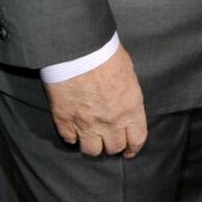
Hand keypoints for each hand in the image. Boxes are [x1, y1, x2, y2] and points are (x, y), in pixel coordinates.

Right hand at [45, 43, 146, 157]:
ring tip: (92, 136)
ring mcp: (86, 124)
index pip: (137, 139)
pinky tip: (74, 130)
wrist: (78, 50)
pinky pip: (70, 140)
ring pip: (92, 150)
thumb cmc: (106, 54)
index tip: (130, 150)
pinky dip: (73, 137)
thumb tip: (126, 103)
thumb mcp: (128, 72)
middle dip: (113, 144)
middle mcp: (110, 121)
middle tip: (109, 139)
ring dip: (93, 145)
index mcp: (130, 108)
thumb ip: (128, 95)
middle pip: (114, 148)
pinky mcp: (65, 121)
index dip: (134, 147)